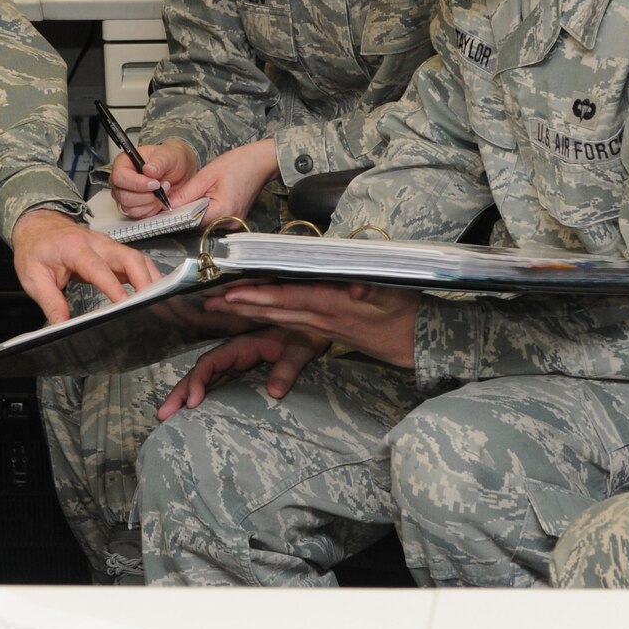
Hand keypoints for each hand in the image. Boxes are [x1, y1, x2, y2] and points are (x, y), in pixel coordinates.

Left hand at [9, 208, 160, 323]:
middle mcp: (96, 243)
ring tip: (159, 300)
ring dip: (150, 277)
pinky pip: (136, 261)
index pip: (98, 268)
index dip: (113, 286)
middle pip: (129, 257)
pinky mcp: (114, 251)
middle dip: (144, 280)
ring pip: (137, 258)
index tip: (124, 303)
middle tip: (152, 303)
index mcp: (74, 247)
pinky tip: (153, 291)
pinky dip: (148, 275)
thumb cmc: (36, 248)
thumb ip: (50, 301)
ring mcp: (108, 246)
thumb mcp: (33, 277)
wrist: (38, 225)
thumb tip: (62, 325)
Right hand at [110, 141, 197, 216]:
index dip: (136, 182)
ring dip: (150, 202)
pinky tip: (158, 200)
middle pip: (123, 195)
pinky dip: (152, 209)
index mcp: (125, 162)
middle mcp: (123, 180)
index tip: (155, 183)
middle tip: (161, 186)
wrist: (183, 173)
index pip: (119, 176)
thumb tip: (148, 170)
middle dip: (146, 195)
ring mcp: (127, 195)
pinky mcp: (135, 208)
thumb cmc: (171, 161)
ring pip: (130, 208)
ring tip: (162, 192)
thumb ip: (159, 162)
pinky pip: (139, 215)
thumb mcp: (169, 156)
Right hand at [157, 327, 327, 418]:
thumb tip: (275, 392)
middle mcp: (235, 354)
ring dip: (186, 395)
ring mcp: (236, 363)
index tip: (193, 403)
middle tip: (163, 415)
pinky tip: (194, 411)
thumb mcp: (301, 349)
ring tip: (168, 416)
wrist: (315, 327)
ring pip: (205, 379)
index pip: (212, 363)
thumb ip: (288, 368)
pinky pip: (216, 384)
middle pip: (201, 372)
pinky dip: (202, 395)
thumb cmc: (307, 334)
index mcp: (243, 345)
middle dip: (180, 392)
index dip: (199, 381)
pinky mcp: (242, 371)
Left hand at [168, 138, 279, 222]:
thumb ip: (185, 193)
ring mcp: (233, 224)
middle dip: (183, 214)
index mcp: (223, 211)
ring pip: (203, 224)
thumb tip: (166, 205)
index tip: (162, 209)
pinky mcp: (233, 221)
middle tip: (171, 201)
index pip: (190, 221)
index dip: (174, 215)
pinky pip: (212, 220)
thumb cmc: (238, 164)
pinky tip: (200, 200)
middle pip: (196, 225)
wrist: (260, 162)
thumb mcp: (206, 175)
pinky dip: (203, 212)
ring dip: (192, 213)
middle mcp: (229, 223)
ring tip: (187, 198)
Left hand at [205, 280, 418, 368]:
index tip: (233, 293)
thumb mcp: (397, 294)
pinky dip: (269, 317)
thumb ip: (376, 287)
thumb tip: (359, 285)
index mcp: (334, 305)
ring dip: (250, 313)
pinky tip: (255, 312)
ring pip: (279, 319)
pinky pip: (290, 325)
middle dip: (242, 306)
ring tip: (223, 305)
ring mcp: (322, 327)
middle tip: (211, 301)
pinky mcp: (326, 331)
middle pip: (276, 310)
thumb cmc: (407, 312)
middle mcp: (323, 318)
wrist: (417, 343)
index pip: (290, 299)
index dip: (260, 296)